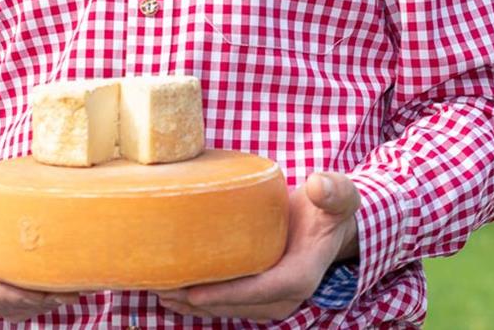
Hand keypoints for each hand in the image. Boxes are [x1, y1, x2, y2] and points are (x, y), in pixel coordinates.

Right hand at [0, 182, 81, 321]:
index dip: (17, 295)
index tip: (47, 288)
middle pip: (17, 306)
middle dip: (45, 297)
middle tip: (76, 283)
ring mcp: (3, 302)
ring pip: (33, 306)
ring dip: (57, 295)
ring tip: (82, 278)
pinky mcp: (21, 297)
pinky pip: (42, 301)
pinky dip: (60, 290)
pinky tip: (80, 275)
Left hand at [153, 171, 360, 321]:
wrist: (327, 225)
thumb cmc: (329, 209)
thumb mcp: (338, 196)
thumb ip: (334, 191)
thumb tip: (319, 185)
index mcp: (301, 275)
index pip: (262, 289)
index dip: (227, 294)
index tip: (194, 293)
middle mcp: (285, 296)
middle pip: (236, 304)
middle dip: (197, 301)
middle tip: (158, 286)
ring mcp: (269, 300)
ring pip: (226, 308)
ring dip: (190, 304)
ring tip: (156, 289)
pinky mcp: (256, 296)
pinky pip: (224, 302)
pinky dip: (197, 301)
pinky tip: (170, 292)